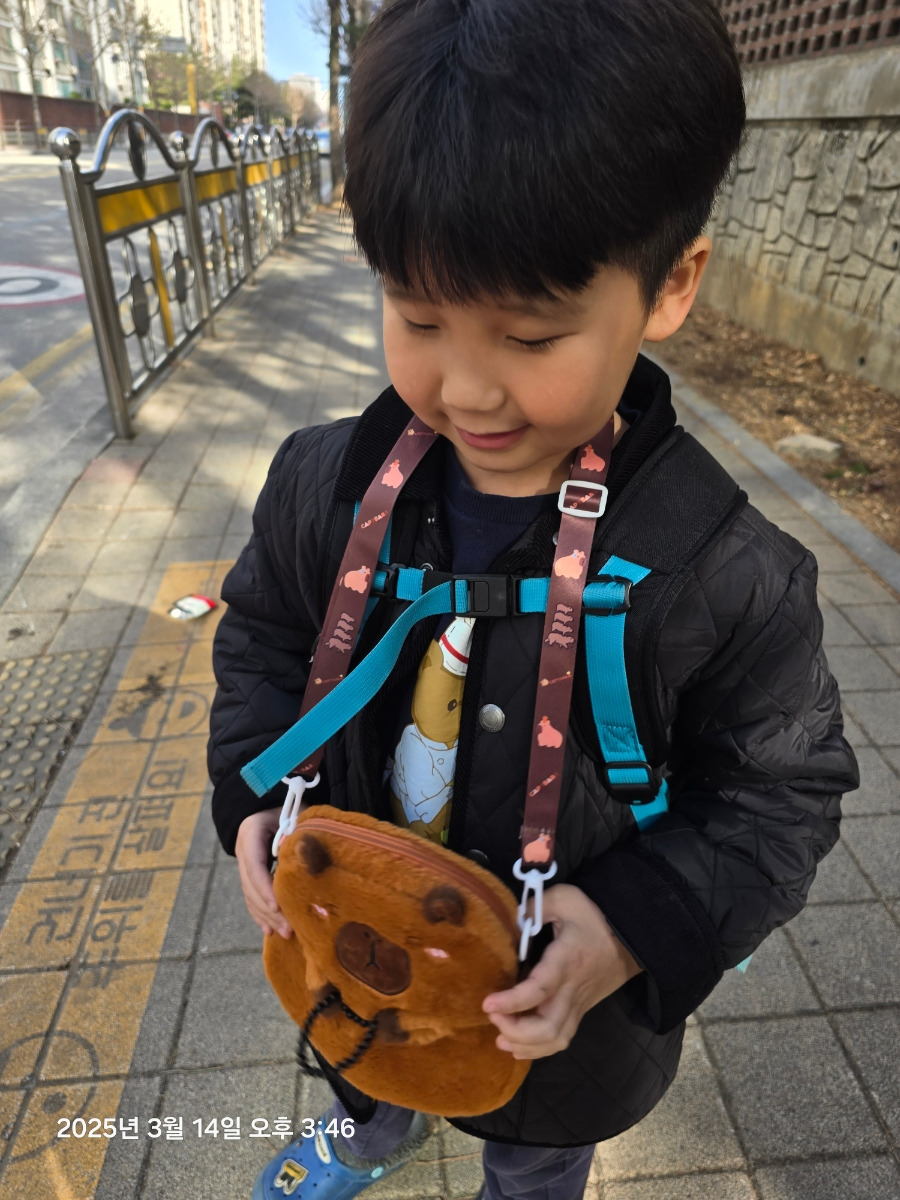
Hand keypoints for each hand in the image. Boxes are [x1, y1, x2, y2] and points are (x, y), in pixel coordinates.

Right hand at [235, 807, 293, 938]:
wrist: (270, 799)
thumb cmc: (287, 805)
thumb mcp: (295, 812)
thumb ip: (296, 830)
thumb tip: (293, 853)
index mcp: (250, 833)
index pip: (255, 865)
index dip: (265, 887)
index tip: (278, 906)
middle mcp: (243, 851)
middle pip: (251, 886)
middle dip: (269, 910)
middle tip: (289, 929)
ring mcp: (244, 862)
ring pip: (251, 895)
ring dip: (266, 916)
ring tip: (284, 934)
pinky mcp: (250, 872)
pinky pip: (252, 896)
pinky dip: (260, 913)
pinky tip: (269, 929)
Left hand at [482, 884, 641, 1059]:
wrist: (633, 936)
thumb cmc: (595, 916)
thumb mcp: (565, 898)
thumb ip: (535, 906)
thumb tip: (512, 920)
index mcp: (566, 961)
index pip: (540, 990)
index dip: (512, 1002)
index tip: (487, 1004)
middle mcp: (573, 990)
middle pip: (548, 1028)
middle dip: (516, 1031)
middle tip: (493, 1017)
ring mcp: (579, 1004)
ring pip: (556, 1040)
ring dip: (526, 1045)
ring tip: (500, 1038)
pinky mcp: (581, 1011)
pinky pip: (561, 1038)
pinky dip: (539, 1048)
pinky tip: (518, 1045)